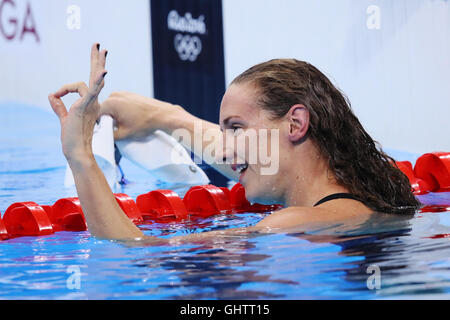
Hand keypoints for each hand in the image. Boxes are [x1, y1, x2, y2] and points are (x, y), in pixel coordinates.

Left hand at [49, 43, 107, 160]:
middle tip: (98, 45)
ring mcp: (92, 103)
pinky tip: (103, 71)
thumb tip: (51, 94)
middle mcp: (94, 102)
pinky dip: (97, 80)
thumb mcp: (64, 118)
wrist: (77, 150)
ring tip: (98, 47)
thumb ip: (59, 106)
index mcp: (90, 105)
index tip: (64, 86)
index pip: (89, 85)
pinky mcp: (86, 105)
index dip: (81, 79)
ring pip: (94, 79)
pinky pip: (92, 89)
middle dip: (96, 60)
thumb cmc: (72, 138)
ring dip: (96, 63)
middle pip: (96, 77)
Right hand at [99, 91, 184, 139]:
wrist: (162, 115)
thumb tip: (102, 137)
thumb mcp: (124, 134)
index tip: (104, 132)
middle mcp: (114, 95)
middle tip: (116, 130)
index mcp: (110, 103)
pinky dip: (120, 112)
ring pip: (111, 108)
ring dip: (114, 116)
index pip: (95, 116)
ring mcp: (122, 93)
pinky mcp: (129, 95)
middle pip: (103, 111)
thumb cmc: (145, 124)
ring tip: (124, 124)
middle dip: (107, 121)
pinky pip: (119, 104)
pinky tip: (129, 119)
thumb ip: (109, 135)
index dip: (98, 126)